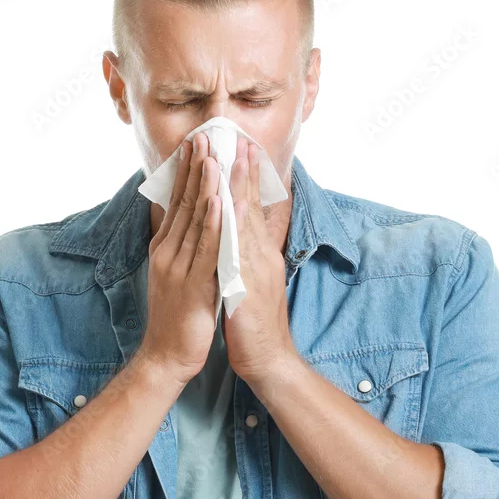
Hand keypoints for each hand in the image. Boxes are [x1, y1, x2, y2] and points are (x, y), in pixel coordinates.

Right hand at [137, 132, 221, 384]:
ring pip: (193, 220)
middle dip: (195, 169)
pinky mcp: (192, 285)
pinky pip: (205, 249)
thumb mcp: (178, 273)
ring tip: (213, 157)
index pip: (177, 201)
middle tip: (203, 136)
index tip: (197, 143)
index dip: (188, 171)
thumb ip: (184, 246)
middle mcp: (167, 251)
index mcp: (165, 247)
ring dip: (204, 187)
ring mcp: (178, 267)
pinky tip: (220, 202)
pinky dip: (213, 224)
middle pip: (183, 203)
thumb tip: (191, 220)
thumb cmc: (179, 316)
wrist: (167, 355)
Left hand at [222, 135, 296, 384]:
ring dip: (242, 189)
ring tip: (236, 158)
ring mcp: (258, 270)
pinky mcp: (252, 286)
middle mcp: (261, 256)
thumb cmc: (253, 324)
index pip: (250, 210)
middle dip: (246, 173)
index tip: (239, 149)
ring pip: (248, 222)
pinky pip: (242, 250)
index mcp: (258, 255)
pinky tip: (232, 206)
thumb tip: (231, 237)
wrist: (268, 360)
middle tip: (241, 139)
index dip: (244, 180)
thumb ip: (241, 258)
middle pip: (252, 207)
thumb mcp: (246, 283)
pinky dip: (237, 227)